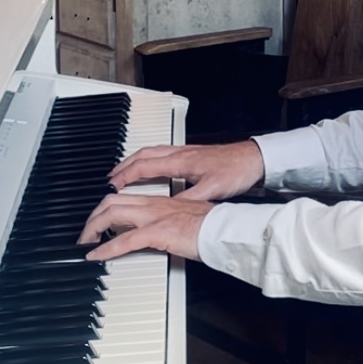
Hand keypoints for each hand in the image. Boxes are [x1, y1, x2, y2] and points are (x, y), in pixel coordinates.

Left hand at [79, 195, 212, 261]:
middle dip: (93, 215)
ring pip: (112, 213)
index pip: (125, 197)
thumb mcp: (186, 219)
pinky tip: (96, 256)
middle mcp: (154, 204)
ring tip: (85, 242)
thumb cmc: (212, 225)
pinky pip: (124, 240)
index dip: (106, 206)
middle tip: (85, 232)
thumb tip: (162, 233)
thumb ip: (170, 222)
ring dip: (93, 228)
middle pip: (111, 201)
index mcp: (160, 201)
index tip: (97, 218)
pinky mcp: (157, 232)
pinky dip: (105, 249)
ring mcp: (154, 217)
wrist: (225, 228)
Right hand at [107, 140, 264, 201]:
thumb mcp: (211, 191)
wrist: (254, 158)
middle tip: (108, 180)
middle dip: (122, 167)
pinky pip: (162, 154)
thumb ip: (188, 201)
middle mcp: (180, 153)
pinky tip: (151, 169)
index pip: (143, 166)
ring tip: (122, 174)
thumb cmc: (236, 170)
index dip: (124, 177)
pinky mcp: (192, 155)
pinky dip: (148, 161)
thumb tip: (167, 211)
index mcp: (180, 161)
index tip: (110, 186)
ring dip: (133, 162)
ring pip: (151, 152)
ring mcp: (185, 152)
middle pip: (142, 155)